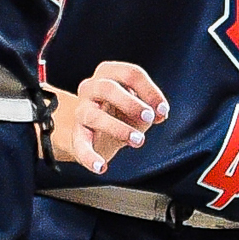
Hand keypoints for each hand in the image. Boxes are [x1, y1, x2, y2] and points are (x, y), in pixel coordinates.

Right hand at [51, 61, 169, 175]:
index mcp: (109, 72)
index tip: (162, 109)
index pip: (130, 73)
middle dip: (131, 103)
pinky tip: (101, 167)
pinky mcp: (76, 135)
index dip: (149, 91)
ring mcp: (81, 110)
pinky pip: (80, 145)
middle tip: (149, 117)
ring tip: (138, 140)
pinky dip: (90, 157)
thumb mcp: (137, 105)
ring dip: (119, 129)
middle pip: (109, 88)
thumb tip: (159, 113)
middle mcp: (91, 87)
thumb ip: (150, 106)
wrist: (91, 132)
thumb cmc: (118, 112)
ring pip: (95, 116)